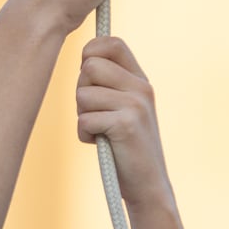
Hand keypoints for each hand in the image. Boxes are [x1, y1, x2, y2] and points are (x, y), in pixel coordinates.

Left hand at [75, 36, 168, 205]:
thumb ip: (108, 84)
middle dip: (81, 91)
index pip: (111, 43)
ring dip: (82, 116)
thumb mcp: (122, 108)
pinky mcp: (127, 124)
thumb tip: (83, 60)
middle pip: (89, 67)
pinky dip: (84, 135)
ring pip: (83, 94)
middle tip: (95, 114)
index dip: (90, 53)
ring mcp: (136, 104)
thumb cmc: (125, 147)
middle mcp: (141, 87)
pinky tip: (100, 144)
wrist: (147, 185)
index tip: (89, 77)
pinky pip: (84, 119)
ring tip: (100, 131)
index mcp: (140, 79)